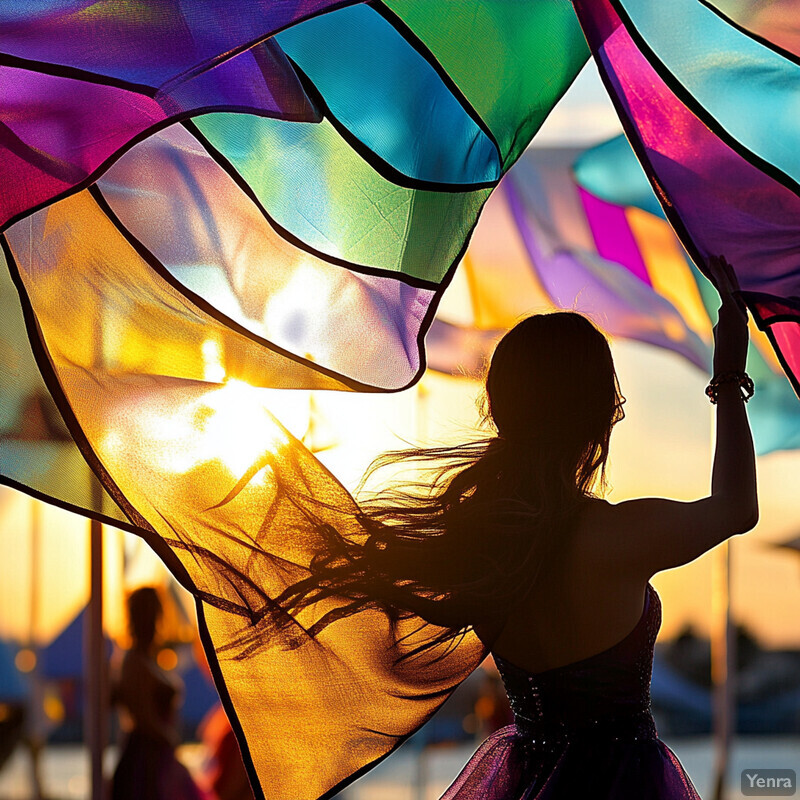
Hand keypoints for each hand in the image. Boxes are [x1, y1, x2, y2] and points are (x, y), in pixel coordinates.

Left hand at [706, 255, 748, 374]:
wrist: (731, 366)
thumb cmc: (728, 358)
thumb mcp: (725, 339)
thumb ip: (723, 327)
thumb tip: (719, 322)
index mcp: (737, 318)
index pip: (732, 295)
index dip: (728, 282)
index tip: (725, 269)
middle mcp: (738, 312)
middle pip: (731, 287)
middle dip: (725, 272)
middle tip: (719, 257)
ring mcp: (735, 311)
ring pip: (726, 285)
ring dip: (720, 270)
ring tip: (714, 257)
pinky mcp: (730, 311)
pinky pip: (723, 289)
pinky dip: (719, 276)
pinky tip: (715, 265)